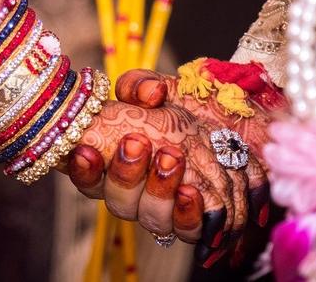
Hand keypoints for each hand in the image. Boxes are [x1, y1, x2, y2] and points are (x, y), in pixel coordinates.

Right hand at [67, 100, 249, 266]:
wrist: (235, 132)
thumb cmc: (189, 111)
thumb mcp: (163, 89)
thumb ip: (141, 84)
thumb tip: (148, 93)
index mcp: (115, 165)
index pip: (87, 177)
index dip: (81, 169)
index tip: (85, 150)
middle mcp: (135, 195)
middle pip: (117, 200)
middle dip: (124, 174)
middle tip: (137, 143)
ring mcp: (163, 212)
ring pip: (149, 216)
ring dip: (158, 189)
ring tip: (172, 157)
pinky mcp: (195, 222)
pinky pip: (186, 230)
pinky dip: (187, 213)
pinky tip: (191, 192)